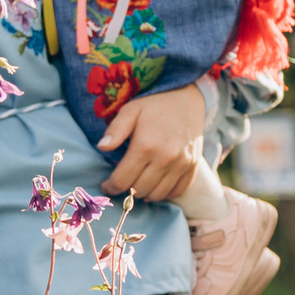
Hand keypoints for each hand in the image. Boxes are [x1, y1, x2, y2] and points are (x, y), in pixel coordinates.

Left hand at [96, 82, 207, 201]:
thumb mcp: (130, 111)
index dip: (110, 187)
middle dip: (125, 191)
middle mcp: (165, 158)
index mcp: (145, 146)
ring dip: (144, 194)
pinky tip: (155, 185)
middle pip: (139, 190)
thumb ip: (115, 130)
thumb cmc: (154, 105)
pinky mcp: (193, 166)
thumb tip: (101, 147)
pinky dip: (164, 193)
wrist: (187, 99)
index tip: (106, 185)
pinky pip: (177, 191)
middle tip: (121, 183)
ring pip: (157, 194)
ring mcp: (182, 164)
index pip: (122, 180)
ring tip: (136, 185)